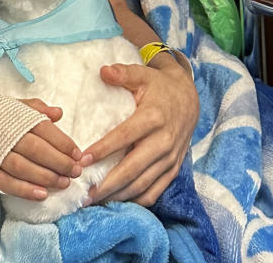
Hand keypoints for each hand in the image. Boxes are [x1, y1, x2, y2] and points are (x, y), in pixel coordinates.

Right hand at [0, 99, 90, 201]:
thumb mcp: (11, 105)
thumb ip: (35, 108)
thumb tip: (59, 113)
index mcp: (16, 117)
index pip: (45, 130)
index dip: (64, 143)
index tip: (78, 154)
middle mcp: (7, 136)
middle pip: (38, 150)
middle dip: (60, 162)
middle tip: (76, 171)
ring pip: (25, 168)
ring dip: (47, 177)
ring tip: (64, 183)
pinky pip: (8, 183)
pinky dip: (25, 190)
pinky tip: (42, 194)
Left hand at [86, 55, 198, 205]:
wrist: (190, 99)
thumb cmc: (160, 87)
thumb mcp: (143, 74)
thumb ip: (123, 73)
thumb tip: (103, 72)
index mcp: (154, 118)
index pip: (125, 136)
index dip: (104, 149)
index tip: (83, 159)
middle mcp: (164, 141)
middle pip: (133, 168)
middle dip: (108, 184)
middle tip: (85, 193)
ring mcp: (170, 158)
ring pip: (142, 184)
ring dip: (118, 196)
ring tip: (95, 200)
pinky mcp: (173, 169)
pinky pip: (155, 191)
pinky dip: (136, 200)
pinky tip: (118, 202)